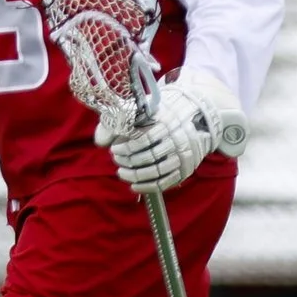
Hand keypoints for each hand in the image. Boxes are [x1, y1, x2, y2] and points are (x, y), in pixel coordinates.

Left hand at [106, 70, 247, 192]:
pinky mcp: (185, 168)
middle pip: (147, 158)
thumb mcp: (143, 109)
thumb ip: (118, 121)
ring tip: (121, 173)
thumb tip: (100, 141)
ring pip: (155, 172)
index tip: (114, 150)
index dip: (125, 148)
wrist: (197, 116)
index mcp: (165, 124)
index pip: (142, 141)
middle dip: (127, 162)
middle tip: (117, 161)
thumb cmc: (162, 113)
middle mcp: (176, 141)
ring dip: (135, 176)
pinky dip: (147, 186)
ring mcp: (182, 156)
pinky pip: (165, 182)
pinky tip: (134, 185)